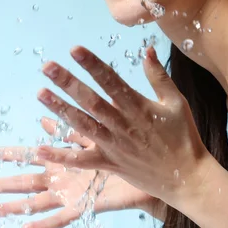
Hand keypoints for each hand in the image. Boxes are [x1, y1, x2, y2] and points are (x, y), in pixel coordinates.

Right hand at [0, 118, 160, 227]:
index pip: (27, 155)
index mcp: (63, 159)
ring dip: (12, 207)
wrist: (152, 170)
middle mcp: (62, 178)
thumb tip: (43, 117)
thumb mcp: (91, 135)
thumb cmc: (124, 150)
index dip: (6, 155)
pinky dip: (44, 225)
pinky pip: (62, 217)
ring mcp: (71, 193)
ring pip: (35, 202)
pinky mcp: (86, 206)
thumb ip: (67, 129)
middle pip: (24, 181)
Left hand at [36, 45, 209, 203]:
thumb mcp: (176, 102)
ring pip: (82, 125)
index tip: (74, 49)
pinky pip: (82, 161)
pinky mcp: (109, 164)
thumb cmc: (184, 137)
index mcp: (138, 107)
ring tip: (41, 93)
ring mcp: (114, 146)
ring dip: (60, 109)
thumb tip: (147, 49)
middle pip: (91, 101)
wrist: (188, 178)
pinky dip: (61, 156)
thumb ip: (159, 76)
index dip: (92, 65)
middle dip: (69, 83)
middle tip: (47, 67)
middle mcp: (122, 125)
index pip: (111, 81)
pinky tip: (40, 148)